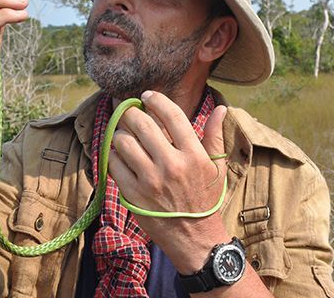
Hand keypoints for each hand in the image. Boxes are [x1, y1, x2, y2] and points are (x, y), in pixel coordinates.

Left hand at [108, 90, 230, 271]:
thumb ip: (214, 136)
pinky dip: (113, 155)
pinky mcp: (133, 194)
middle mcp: (172, 165)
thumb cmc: (205, 199)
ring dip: (120, 133)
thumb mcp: (216, 168)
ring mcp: (150, 180)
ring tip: (123, 133)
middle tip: (129, 111)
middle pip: (141, 124)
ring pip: (123, 141)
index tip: (148, 96)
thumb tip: (220, 109)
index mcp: (194, 155)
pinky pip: (114, 164)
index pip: (172, 115)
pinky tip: (119, 154)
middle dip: (131, 112)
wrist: (194, 237)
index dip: (156, 100)